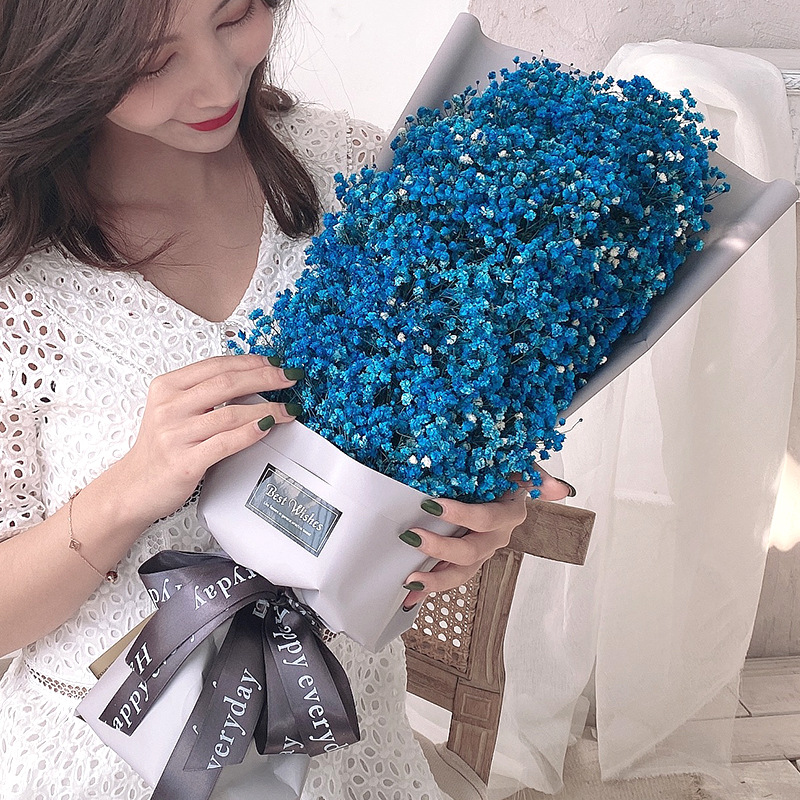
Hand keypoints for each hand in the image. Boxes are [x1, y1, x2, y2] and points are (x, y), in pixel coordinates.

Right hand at [121, 354, 301, 521]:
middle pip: (227, 383)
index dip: (250, 362)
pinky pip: (225, 443)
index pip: (216, 366)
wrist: (133, 487)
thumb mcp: (174, 410)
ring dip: (267, 409)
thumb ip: (204, 393)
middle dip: (265, 378)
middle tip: (289, 378)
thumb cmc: (160, 448)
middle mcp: (169, 408)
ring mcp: (176, 435)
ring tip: (288, 409)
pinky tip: (268, 427)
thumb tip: (252, 378)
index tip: (275, 363)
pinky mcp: (185, 462)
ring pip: (231, 413)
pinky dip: (250, 432)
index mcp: (166, 387)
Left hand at [400, 466, 573, 608]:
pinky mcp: (465, 561)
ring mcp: (481, 552)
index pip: (486, 518)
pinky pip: (449, 576)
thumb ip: (538, 476)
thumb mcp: (521, 467)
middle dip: (440, 547)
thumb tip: (559, 489)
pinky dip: (428, 587)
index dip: (461, 514)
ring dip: (435, 580)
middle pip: (470, 551)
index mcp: (508, 514)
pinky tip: (409, 596)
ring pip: (461, 573)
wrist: (503, 485)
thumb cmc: (506, 473)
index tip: (432, 504)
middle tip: (413, 537)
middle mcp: (496, 537)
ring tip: (410, 581)